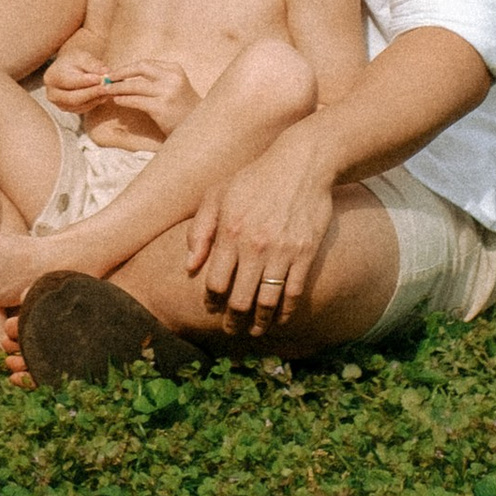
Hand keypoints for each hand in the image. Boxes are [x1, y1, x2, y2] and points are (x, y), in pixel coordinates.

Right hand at [42, 50, 111, 112]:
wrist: (68, 69)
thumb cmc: (75, 60)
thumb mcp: (82, 56)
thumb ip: (93, 64)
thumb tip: (106, 73)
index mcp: (52, 77)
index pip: (69, 81)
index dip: (85, 81)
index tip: (101, 78)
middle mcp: (52, 94)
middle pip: (73, 98)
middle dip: (92, 93)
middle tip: (108, 87)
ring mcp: (60, 104)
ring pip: (80, 105)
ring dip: (96, 98)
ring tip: (110, 89)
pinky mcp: (69, 110)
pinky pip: (84, 108)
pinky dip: (96, 102)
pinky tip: (105, 94)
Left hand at [89, 53, 193, 135]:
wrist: (199, 129)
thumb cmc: (182, 109)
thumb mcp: (174, 87)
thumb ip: (156, 80)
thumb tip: (127, 77)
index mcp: (174, 69)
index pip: (146, 64)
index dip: (128, 68)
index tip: (116, 73)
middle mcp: (172, 78)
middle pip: (140, 68)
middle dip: (120, 72)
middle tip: (107, 78)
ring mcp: (167, 92)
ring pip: (135, 85)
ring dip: (118, 88)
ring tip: (107, 90)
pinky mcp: (161, 107)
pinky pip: (136, 101)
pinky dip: (124, 100)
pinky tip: (117, 101)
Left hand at [184, 124, 338, 334]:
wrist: (300, 164)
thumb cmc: (254, 178)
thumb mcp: (217, 194)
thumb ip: (200, 230)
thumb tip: (190, 266)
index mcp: (230, 232)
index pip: (215, 282)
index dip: (212, 301)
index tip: (212, 307)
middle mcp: (254, 246)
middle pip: (240, 299)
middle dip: (233, 321)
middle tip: (231, 330)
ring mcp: (282, 252)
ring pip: (267, 302)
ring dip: (260, 323)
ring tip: (254, 331)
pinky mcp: (305, 253)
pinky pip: (294, 293)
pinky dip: (286, 312)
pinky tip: (280, 319)